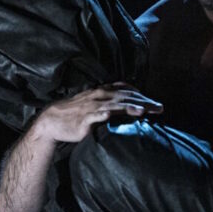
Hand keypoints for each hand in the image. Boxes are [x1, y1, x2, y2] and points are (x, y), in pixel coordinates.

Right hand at [33, 83, 163, 142]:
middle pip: (126, 98)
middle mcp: (100, 96)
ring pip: (114, 105)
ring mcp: (92, 107)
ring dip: (129, 107)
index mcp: (104, 92)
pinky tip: (112, 116)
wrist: (53, 120)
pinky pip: (96, 116)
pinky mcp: (84, 119)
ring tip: (143, 111)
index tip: (156, 104)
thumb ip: (112, 101)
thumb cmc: (77, 112)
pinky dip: (105, 115)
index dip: (143, 97)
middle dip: (144, 102)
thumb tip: (130, 104)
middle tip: (160, 108)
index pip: (128, 91)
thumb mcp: (96, 102)